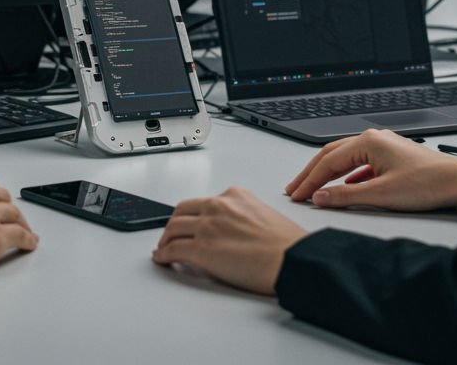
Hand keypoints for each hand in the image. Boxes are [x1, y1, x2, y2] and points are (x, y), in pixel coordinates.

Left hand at [152, 187, 306, 294]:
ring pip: (173, 229)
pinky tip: (162, 259)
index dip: (192, 214)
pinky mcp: (202, 249)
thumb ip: (243, 216)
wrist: (294, 260)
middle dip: (174, 224)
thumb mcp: (264, 215)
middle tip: (171, 235)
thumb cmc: (288, 245)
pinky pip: (173, 250)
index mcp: (234, 195)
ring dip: (165, 239)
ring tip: (163, 248)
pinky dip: (163, 255)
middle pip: (182, 211)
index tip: (189, 222)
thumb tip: (233, 231)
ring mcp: (208, 226)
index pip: (204, 202)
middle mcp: (218, 206)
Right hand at [284, 128, 456, 211]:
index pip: (327, 162)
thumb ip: (346, 196)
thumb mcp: (381, 194)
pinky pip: (361, 164)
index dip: (309, 181)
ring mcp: (384, 147)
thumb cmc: (429, 183)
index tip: (297, 196)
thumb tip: (320, 198)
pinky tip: (346, 186)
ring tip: (314, 188)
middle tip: (295, 189)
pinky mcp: (393, 157)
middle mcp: (374, 139)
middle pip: (331, 155)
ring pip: (346, 159)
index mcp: (368, 141)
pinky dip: (347, 176)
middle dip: (311, 174)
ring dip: (328, 174)